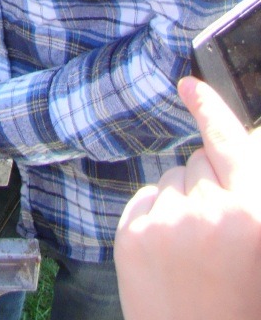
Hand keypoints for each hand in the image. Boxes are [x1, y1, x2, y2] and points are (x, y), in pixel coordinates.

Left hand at [114, 76, 260, 319]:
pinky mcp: (133, 234)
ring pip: (171, 179)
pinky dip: (155, 214)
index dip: (210, 110)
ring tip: (193, 249)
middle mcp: (209, 214)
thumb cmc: (240, 302)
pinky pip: (146, 198)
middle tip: (217, 232)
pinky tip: (169, 252)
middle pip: (199, 160)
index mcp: (254, 217)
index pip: (229, 145)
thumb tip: (239, 143)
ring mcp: (166, 223)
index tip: (189, 84)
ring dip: (181, 200)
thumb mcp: (259, 246)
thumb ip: (247, 193)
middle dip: (208, 181)